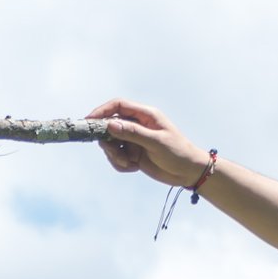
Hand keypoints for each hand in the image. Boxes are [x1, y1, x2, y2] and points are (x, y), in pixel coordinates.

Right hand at [86, 98, 207, 189]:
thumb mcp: (155, 142)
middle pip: (110, 126)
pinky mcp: (133, 154)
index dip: (102, 111)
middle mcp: (137, 125)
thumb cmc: (177, 152)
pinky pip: (117, 158)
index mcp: (145, 115)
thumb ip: (132, 133)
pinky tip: (134, 168)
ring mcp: (134, 140)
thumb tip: (110, 124)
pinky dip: (121, 164)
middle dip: (108, 142)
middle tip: (116, 154)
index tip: (89, 122)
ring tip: (129, 163)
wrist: (188, 172)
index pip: (118, 106)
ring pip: (111, 144)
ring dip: (115, 156)